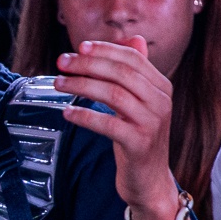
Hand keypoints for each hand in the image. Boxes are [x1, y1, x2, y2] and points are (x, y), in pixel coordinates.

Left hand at [53, 37, 178, 219]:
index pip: (132, 58)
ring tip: (59, 83)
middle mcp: (161, 101)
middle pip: (121, 72)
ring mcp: (152, 123)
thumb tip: (133, 38)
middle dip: (88, 64)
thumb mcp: (139, 102)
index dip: (104, 49)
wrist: (149, 181)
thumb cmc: (138, 138)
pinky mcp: (139, 144)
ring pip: (113, 94)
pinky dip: (84, 116)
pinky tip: (67, 113)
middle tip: (61, 62)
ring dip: (81, 86)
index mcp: (161, 87)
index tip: (79, 47)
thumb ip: (135, 73)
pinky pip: (108, 124)